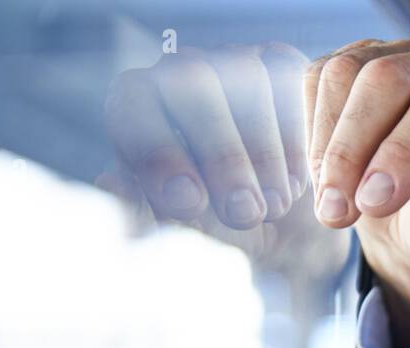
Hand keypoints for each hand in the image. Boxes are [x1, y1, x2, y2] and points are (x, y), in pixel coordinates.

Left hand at [99, 43, 348, 278]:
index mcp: (139, 102)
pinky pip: (291, 87)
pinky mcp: (282, 67)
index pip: (135, 105)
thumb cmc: (215, 217)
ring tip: (274, 208)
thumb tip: (113, 185)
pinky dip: (296, 140)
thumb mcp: (176, 221)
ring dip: (263, 153)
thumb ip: (141, 205)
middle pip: (193, 86)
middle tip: (243, 214)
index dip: (159, 154)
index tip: (189, 205)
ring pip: (248, 81)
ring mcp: (233, 61)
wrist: (276, 223)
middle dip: (221, 155)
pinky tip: (296, 186)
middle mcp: (181, 71)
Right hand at [303, 39, 409, 328]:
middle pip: (388, 80)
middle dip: (354, 151)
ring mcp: (400, 57)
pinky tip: (330, 180)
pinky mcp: (357, 63)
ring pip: (346, 75)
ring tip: (336, 209)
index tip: (375, 203)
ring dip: (329, 147)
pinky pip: (319, 80)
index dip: (405, 151)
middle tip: (340, 214)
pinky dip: (315, 134)